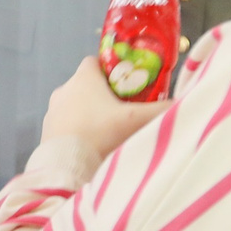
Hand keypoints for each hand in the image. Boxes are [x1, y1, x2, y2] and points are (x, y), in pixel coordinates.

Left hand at [41, 56, 170, 165]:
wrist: (68, 168)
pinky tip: (92, 147)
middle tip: (125, 111)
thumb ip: (162, 110)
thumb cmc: (102, 135)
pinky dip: (78, 132)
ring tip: (109, 133)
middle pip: (87, 85)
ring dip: (90, 115)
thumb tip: (184, 105)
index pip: (95, 62)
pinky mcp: (46, 132)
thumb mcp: (137, 120)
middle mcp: (64, 90)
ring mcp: (52, 112)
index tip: (128, 84)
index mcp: (83, 78)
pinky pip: (66, 126)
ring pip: (75, 106)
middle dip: (104, 96)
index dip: (112, 70)